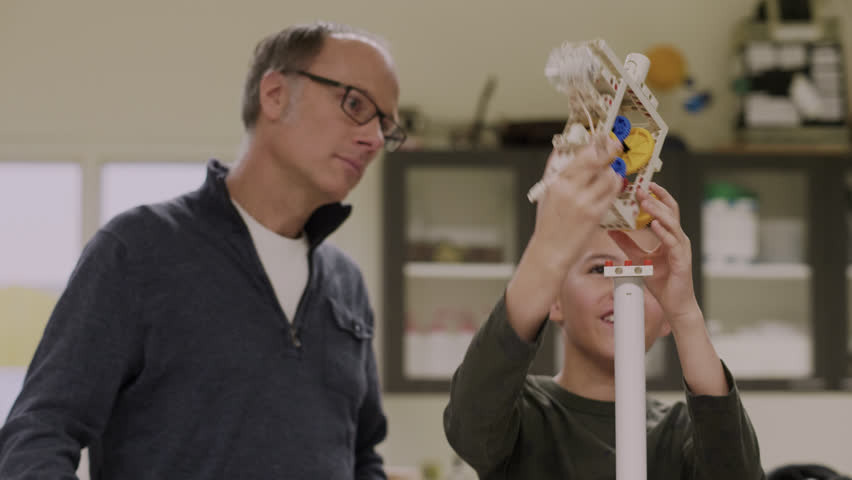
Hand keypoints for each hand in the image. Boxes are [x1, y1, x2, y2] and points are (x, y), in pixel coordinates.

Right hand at [530, 135, 623, 270]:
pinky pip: (611, 194)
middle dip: (609, 150)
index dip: (595, 144)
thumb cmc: (548, 222)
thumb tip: (560, 148)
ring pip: (608, 177)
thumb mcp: (546, 192)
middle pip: (597, 161)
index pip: (581, 156)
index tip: (602, 137)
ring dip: (613, 170)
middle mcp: (571, 190)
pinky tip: (613, 183)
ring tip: (612, 168)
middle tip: (616, 144)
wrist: (550, 250)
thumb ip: (554, 169)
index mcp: (558, 182)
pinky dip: (614, 185)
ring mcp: (584, 203)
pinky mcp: (595, 215)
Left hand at [608, 183, 700, 330]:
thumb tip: (611, 230)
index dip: (658, 196)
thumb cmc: (662, 281)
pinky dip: (663, 232)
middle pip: (669, 212)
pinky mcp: (681, 260)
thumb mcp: (639, 258)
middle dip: (656, 199)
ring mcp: (681, 249)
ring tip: (646, 202)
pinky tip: (654, 225)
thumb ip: (627, 243)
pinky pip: (672, 243)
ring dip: (658, 212)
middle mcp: (678, 239)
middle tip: (641, 189)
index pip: (666, 210)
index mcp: (670, 236)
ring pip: (671, 224)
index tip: (646, 185)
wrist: (674, 304)